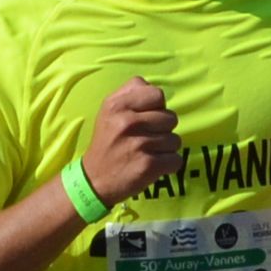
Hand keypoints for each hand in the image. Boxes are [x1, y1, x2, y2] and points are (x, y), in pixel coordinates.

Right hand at [80, 77, 184, 206]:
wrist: (94, 180)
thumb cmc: (107, 142)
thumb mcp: (109, 110)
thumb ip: (131, 93)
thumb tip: (155, 91)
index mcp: (116, 105)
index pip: (157, 94)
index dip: (157, 107)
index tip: (146, 118)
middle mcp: (127, 122)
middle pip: (171, 117)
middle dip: (163, 129)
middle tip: (145, 138)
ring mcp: (139, 144)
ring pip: (175, 140)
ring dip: (165, 148)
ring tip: (147, 153)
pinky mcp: (148, 166)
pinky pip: (176, 160)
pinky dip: (168, 165)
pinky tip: (153, 166)